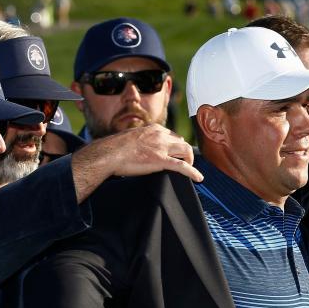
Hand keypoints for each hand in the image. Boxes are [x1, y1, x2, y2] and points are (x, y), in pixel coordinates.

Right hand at [71, 125, 202, 201]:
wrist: (109, 154)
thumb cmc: (115, 149)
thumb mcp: (131, 138)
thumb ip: (141, 141)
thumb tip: (141, 148)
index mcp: (153, 129)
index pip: (172, 135)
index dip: (175, 146)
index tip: (175, 153)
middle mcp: (160, 135)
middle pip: (181, 142)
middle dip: (185, 153)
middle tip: (185, 163)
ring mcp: (161, 147)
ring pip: (186, 151)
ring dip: (191, 161)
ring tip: (191, 170)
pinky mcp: (161, 161)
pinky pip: (182, 166)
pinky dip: (193, 172)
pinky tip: (199, 178)